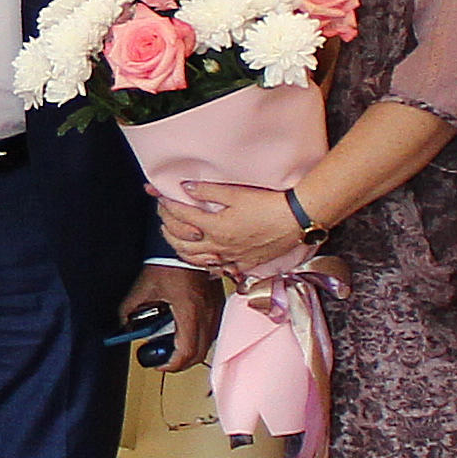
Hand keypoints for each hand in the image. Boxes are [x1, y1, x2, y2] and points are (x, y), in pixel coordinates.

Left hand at [130, 266, 214, 365]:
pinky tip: (184, 330)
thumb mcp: (144, 287)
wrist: (186, 246)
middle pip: (199, 354)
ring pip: (208, 343)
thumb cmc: (168, 261)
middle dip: (180, 362)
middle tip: (164, 359)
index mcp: (190, 311)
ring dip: (191, 350)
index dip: (172, 364)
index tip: (159, 364)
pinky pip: (212, 330)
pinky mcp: (219, 304)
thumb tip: (125, 324)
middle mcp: (208, 313)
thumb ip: (130, 309)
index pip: (186, 352)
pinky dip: (199, 337)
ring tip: (172, 345)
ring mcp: (216, 309)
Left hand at [160, 184, 305, 285]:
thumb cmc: (269, 205)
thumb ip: (208, 191)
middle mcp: (220, 246)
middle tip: (163, 220)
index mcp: (215, 227)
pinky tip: (206, 259)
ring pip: (198, 260)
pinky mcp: (246, 262)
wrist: (296, 220)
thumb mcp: (236, 193)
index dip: (168, 206)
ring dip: (182, 250)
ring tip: (176, 241)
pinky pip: (220, 268)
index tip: (160, 198)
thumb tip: (186, 188)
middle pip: (184, 243)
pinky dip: (207, 264)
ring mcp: (232, 257)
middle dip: (168, 231)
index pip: (182, 217)